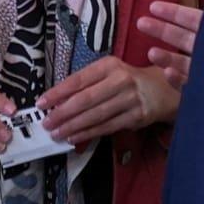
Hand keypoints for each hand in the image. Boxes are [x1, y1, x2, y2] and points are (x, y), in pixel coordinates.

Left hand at [38, 56, 178, 145]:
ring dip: (73, 126)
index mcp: (109, 65)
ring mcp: (130, 99)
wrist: (162, 90)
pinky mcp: (137, 116)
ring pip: (96, 115)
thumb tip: (56, 100)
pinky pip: (107, 127)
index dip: (58, 92)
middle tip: (46, 123)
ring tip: (57, 133)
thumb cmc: (127, 80)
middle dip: (63, 113)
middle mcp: (120, 80)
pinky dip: (89, 134)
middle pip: (86, 99)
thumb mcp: (108, 73)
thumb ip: (86, 83)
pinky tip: (74, 138)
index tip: (41, 103)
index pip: (78, 79)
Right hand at [137, 1, 202, 90]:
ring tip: (151, 53)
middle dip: (161, 30)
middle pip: (183, 38)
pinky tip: (167, 73)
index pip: (195, 19)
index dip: (174, 12)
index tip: (153, 7)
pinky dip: (177, 79)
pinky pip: (188, 85)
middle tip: (140, 23)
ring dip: (166, 57)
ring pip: (183, 62)